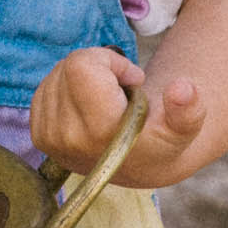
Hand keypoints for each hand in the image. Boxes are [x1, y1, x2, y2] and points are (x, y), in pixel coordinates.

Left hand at [31, 47, 210, 184]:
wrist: (140, 166)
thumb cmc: (162, 140)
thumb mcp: (184, 127)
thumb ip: (189, 110)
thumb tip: (183, 89)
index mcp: (101, 133)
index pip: (81, 66)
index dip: (109, 61)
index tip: (131, 79)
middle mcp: (69, 138)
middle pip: (70, 65)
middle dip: (99, 67)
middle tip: (121, 89)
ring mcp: (49, 138)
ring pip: (58, 72)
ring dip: (84, 77)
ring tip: (108, 100)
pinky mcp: (39, 135)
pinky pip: (47, 85)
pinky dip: (69, 87)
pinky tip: (90, 105)